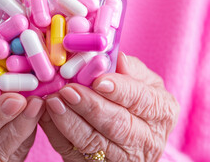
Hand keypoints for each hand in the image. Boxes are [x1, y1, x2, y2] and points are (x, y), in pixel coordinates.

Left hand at [39, 53, 179, 160]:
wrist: (129, 137)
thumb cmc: (133, 99)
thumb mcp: (140, 82)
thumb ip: (130, 70)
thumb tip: (116, 56)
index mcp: (162, 110)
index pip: (142, 100)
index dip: (121, 90)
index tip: (100, 81)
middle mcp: (148, 139)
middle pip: (118, 124)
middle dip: (91, 106)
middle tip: (68, 90)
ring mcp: (122, 158)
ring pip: (94, 142)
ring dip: (70, 121)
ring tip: (53, 101)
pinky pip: (72, 153)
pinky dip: (57, 134)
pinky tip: (47, 115)